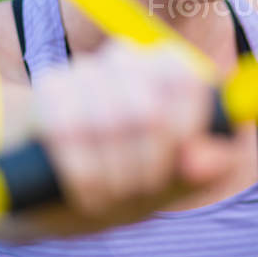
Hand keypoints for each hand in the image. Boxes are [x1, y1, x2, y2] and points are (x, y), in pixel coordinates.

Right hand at [28, 39, 238, 224]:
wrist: (52, 188)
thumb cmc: (130, 177)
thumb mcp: (177, 179)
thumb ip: (208, 170)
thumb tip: (205, 163)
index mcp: (170, 67)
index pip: (188, 82)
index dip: (185, 132)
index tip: (179, 167)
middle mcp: (128, 58)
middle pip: (148, 111)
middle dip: (147, 168)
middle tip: (140, 192)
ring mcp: (85, 69)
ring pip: (109, 123)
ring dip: (113, 179)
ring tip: (111, 199)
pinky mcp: (50, 88)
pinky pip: (68, 131)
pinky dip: (81, 174)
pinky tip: (82, 191)